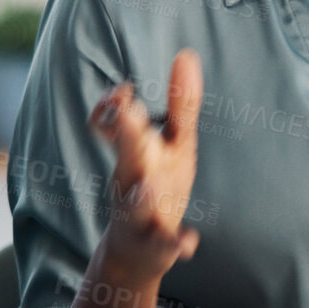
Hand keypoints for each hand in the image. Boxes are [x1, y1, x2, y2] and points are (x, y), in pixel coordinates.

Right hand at [90, 49, 203, 284]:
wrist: (137, 253)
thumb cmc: (157, 186)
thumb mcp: (173, 144)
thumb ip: (181, 104)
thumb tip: (187, 54)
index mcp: (137, 154)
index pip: (121, 124)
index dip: (118, 106)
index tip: (121, 92)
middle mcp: (132, 180)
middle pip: (128, 155)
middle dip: (127, 134)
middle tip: (126, 111)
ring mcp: (141, 214)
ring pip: (135, 204)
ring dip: (140, 195)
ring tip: (147, 187)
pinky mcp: (156, 243)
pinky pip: (164, 244)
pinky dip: (176, 244)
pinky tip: (189, 243)